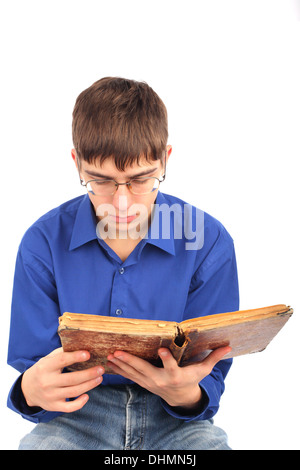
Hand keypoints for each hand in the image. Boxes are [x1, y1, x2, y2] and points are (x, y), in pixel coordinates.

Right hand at [21, 347, 103, 412]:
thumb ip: (62, 352)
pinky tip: (87, 395)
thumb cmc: (43, 370)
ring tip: (100, 378)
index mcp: (45, 367)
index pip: (62, 361)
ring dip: (89, 385)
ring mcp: (50, 396)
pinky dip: (79, 403)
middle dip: (89, 374)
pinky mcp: (53, 406)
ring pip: (73, 392)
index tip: (88, 354)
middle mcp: (47, 382)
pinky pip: (69, 407)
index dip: (75, 357)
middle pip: (71, 379)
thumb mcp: (48, 358)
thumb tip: (81, 345)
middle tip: (101, 369)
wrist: (27, 389)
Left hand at [107, 346, 230, 409]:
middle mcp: (161, 380)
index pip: (171, 367)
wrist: (180, 397)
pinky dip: (119, 370)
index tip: (161, 350)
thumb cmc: (192, 379)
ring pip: (133, 373)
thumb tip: (229, 346)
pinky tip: (109, 362)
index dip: (166, 359)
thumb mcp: (203, 370)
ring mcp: (150, 383)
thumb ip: (213, 358)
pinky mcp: (143, 383)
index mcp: (176, 375)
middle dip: (131, 361)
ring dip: (121, 365)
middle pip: (145, 370)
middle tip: (118, 352)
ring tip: (109, 355)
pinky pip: (129, 376)